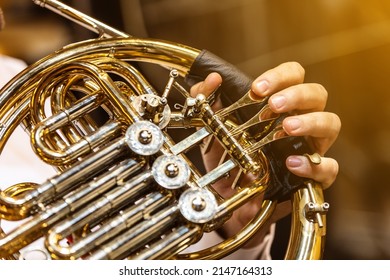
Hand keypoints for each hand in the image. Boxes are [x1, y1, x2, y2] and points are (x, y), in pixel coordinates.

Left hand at [190, 62, 340, 246]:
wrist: (229, 195)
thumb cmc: (228, 157)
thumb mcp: (213, 129)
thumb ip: (206, 101)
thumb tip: (211, 80)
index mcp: (280, 105)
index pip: (294, 76)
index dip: (280, 76)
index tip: (257, 89)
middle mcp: (300, 121)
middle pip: (317, 94)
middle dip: (296, 95)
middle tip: (273, 105)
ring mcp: (309, 147)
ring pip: (331, 124)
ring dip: (311, 122)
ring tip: (288, 127)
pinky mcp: (311, 176)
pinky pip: (328, 168)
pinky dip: (313, 164)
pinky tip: (292, 162)